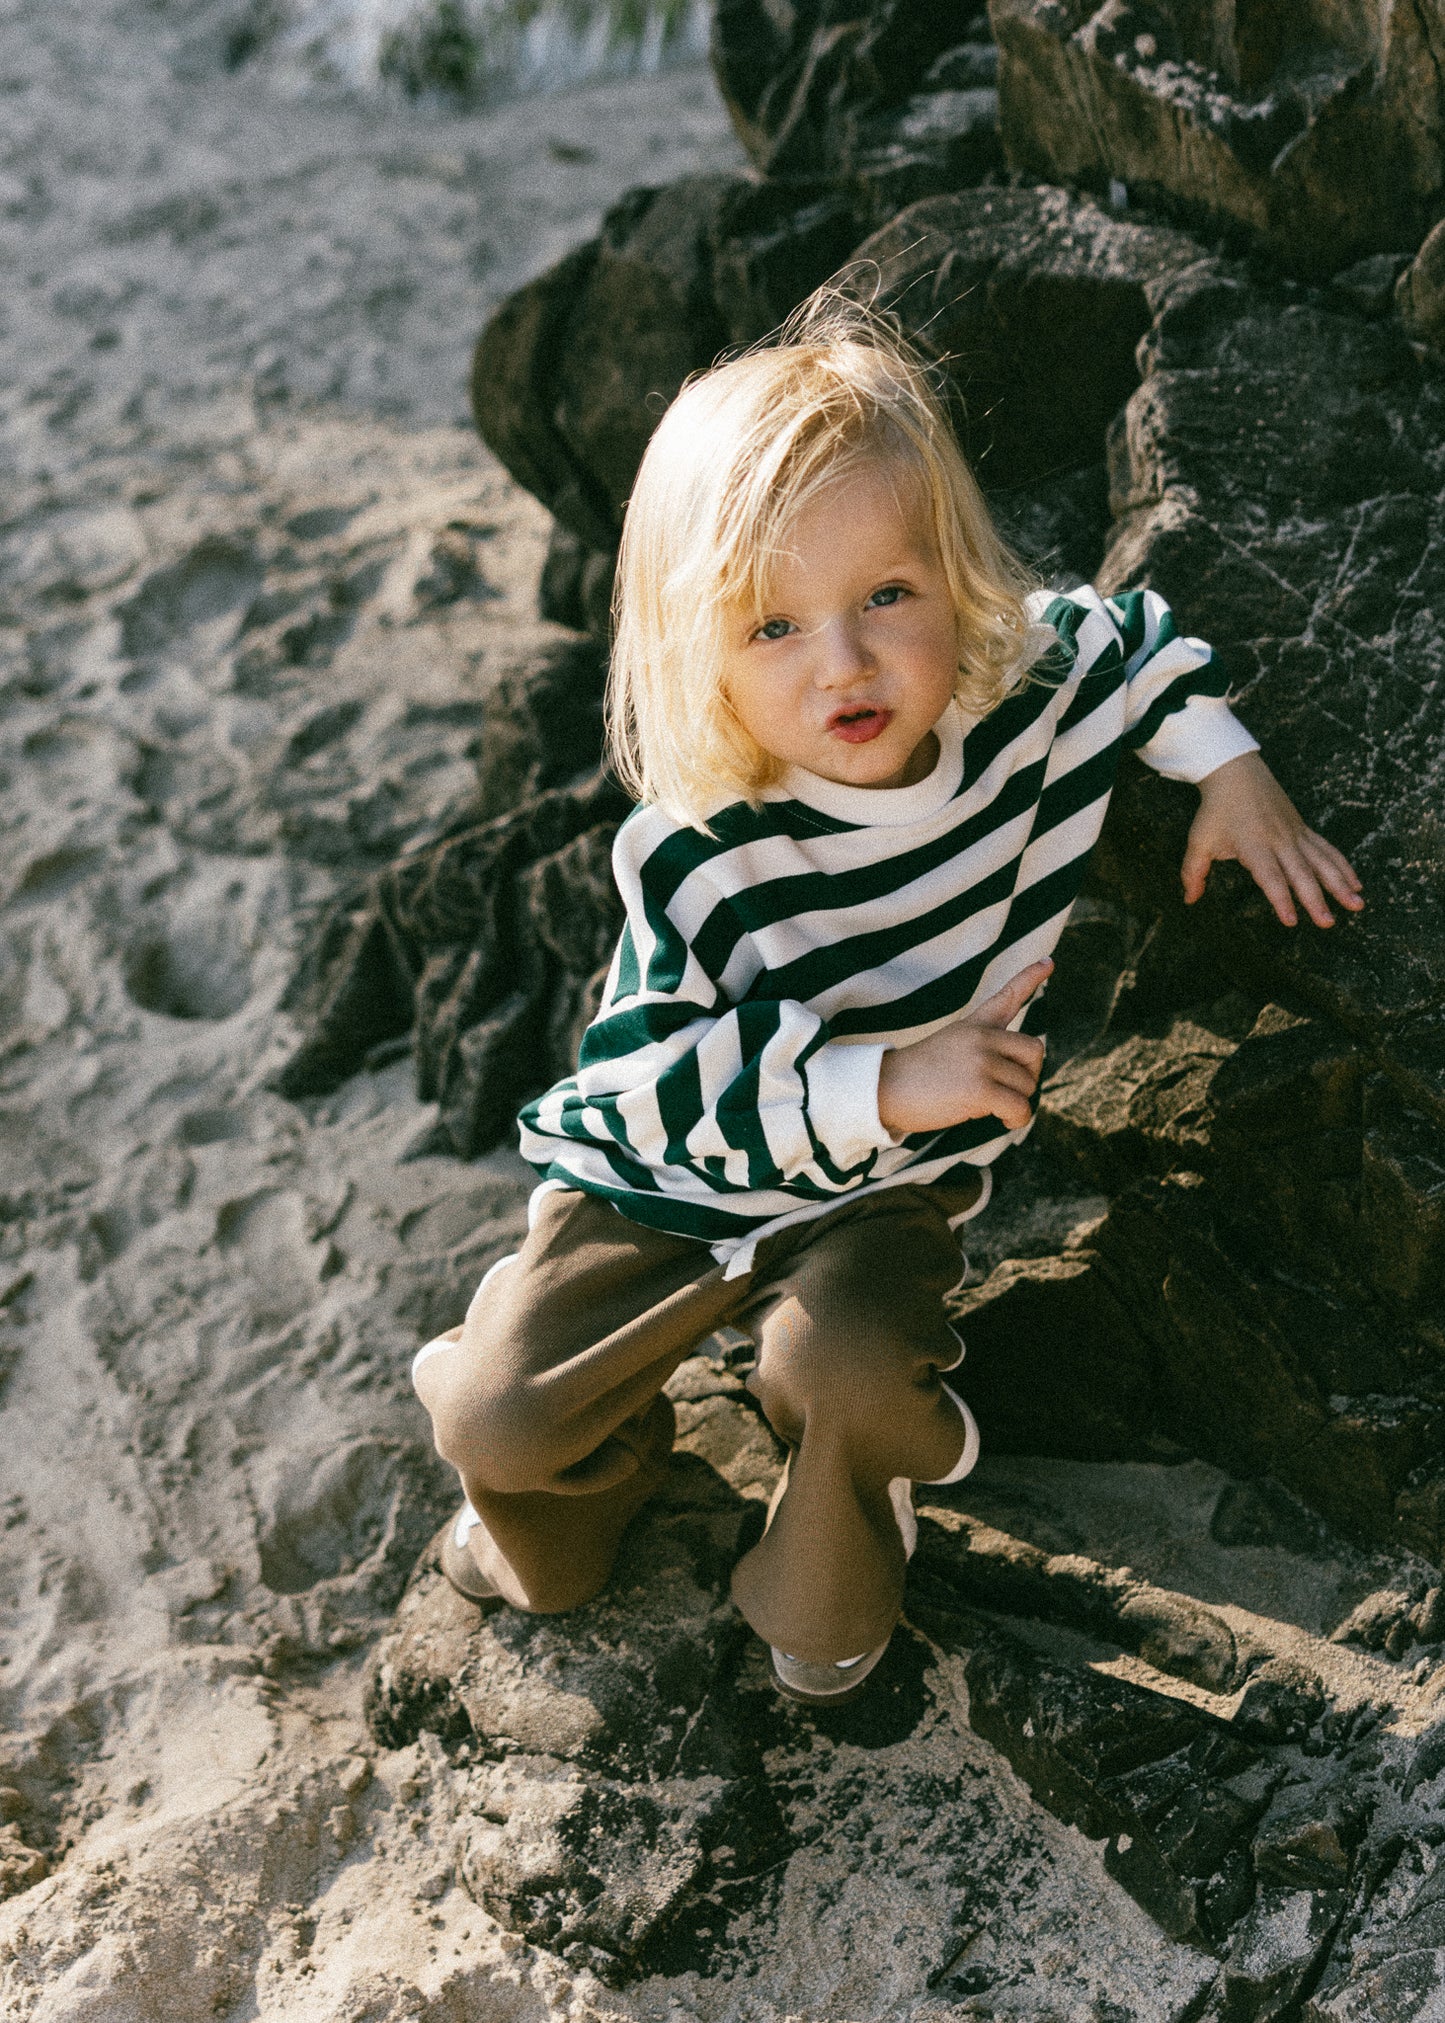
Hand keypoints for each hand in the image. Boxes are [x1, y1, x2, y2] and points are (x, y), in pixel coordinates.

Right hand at [877, 960, 1051, 1137]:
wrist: (884, 1090)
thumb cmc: (915, 1079)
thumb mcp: (949, 1050)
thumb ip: (984, 1053)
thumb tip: (1018, 1081)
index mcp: (973, 1026)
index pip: (1007, 997)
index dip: (1030, 977)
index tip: (1049, 961)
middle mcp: (981, 1038)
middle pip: (1035, 1051)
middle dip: (1028, 1076)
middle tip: (1008, 1091)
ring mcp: (981, 1061)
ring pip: (1028, 1085)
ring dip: (1017, 1104)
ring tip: (992, 1109)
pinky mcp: (980, 1088)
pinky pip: (1020, 1108)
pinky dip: (1016, 1120)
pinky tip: (1001, 1121)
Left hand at [1182, 751, 1363, 927]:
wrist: (1236, 772)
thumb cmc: (1216, 809)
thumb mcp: (1199, 840)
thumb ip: (1193, 872)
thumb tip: (1188, 900)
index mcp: (1254, 845)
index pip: (1270, 877)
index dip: (1281, 899)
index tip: (1291, 921)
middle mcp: (1280, 841)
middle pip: (1301, 874)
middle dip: (1316, 900)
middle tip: (1327, 923)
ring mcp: (1295, 834)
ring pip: (1322, 862)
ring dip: (1340, 884)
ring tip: (1357, 905)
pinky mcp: (1303, 830)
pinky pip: (1327, 850)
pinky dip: (1343, 866)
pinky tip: (1356, 884)